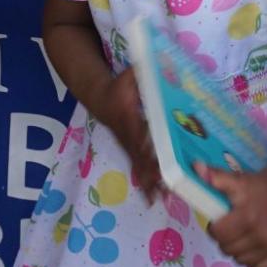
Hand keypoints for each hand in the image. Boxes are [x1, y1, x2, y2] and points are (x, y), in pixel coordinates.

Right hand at [89, 69, 162, 200]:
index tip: (157, 159)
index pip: (139, 133)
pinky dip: (146, 185)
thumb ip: (143, 72)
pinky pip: (139, 169)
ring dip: (151, 183)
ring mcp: (128, 145)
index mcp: (129, 117)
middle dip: (153, 172)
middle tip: (167, 188)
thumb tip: (163, 66)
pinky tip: (154, 200)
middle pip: (141, 156)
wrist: (100, 99)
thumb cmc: (119, 86)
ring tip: (163, 200)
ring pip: (140, 167)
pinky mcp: (130, 151)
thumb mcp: (130, 75)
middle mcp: (128, 135)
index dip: (147, 146)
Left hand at [199, 164, 266, 266]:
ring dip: (237, 250)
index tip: (218, 222)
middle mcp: (262, 235)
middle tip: (230, 228)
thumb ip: (214, 176)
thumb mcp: (234, 179)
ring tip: (241, 235)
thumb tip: (195, 167)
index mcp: (247, 217)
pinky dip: (252, 260)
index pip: (219, 234)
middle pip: (228, 249)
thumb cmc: (255, 186)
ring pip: (241, 260)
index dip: (214, 228)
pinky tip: (252, 245)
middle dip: (224, 240)